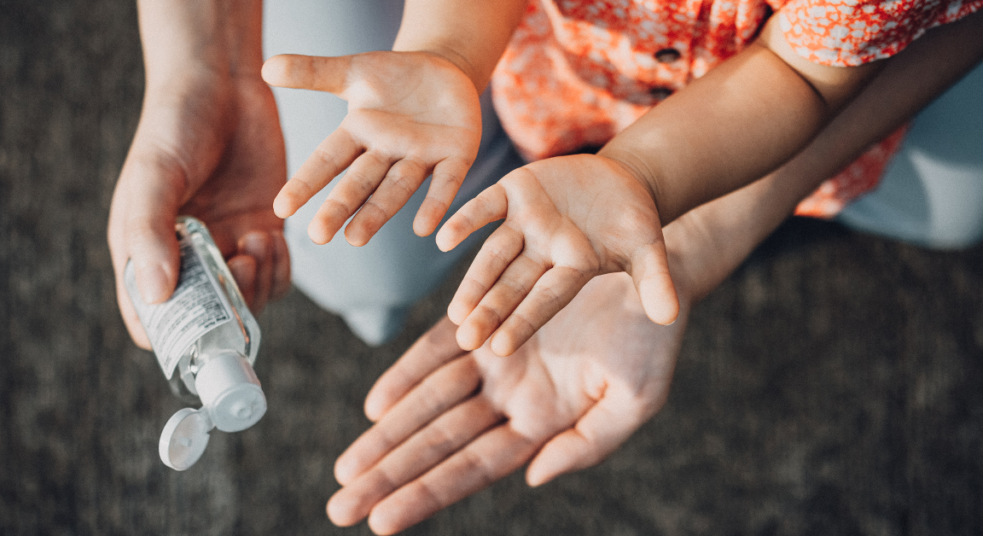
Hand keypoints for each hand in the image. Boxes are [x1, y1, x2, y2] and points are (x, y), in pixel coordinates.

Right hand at [108, 70, 288, 348]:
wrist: (223, 85)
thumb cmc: (174, 125)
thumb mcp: (155, 176)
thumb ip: (152, 234)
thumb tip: (155, 297)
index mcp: (144, 252)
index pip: (151, 319)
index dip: (172, 337)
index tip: (200, 328)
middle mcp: (185, 258)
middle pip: (207, 319)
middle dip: (229, 308)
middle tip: (242, 267)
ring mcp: (226, 247)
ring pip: (248, 301)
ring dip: (260, 285)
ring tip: (257, 241)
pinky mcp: (262, 231)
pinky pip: (275, 275)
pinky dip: (280, 268)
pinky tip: (272, 236)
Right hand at [261, 51, 481, 245]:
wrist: (445, 72)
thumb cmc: (394, 78)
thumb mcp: (354, 72)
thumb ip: (313, 72)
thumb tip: (266, 67)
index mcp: (359, 134)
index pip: (328, 160)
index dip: (306, 182)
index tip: (282, 208)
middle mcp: (386, 153)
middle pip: (359, 183)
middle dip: (340, 207)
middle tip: (319, 236)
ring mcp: (421, 157)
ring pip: (396, 189)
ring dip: (378, 214)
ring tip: (356, 238)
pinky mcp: (456, 156)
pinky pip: (445, 183)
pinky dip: (435, 204)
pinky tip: (425, 229)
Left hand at [326, 273, 686, 533]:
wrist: (649, 273)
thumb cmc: (652, 340)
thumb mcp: (635, 400)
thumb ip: (586, 444)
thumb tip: (533, 477)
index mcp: (542, 424)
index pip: (473, 468)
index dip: (427, 492)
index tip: (382, 520)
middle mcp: (509, 397)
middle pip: (438, 443)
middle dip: (390, 474)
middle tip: (341, 505)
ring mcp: (493, 357)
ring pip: (428, 403)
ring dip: (387, 433)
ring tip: (347, 468)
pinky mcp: (485, 316)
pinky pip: (436, 349)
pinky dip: (406, 374)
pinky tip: (376, 405)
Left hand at [436, 154, 678, 355]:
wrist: (621, 180)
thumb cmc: (635, 224)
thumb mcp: (650, 251)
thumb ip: (655, 281)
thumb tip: (668, 316)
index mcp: (572, 270)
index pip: (545, 300)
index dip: (524, 321)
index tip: (499, 347)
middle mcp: (542, 253)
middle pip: (512, 286)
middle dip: (489, 311)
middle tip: (464, 339)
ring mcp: (525, 223)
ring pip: (493, 255)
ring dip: (474, 281)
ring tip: (454, 311)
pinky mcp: (514, 192)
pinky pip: (485, 208)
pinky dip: (465, 220)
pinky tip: (441, 238)